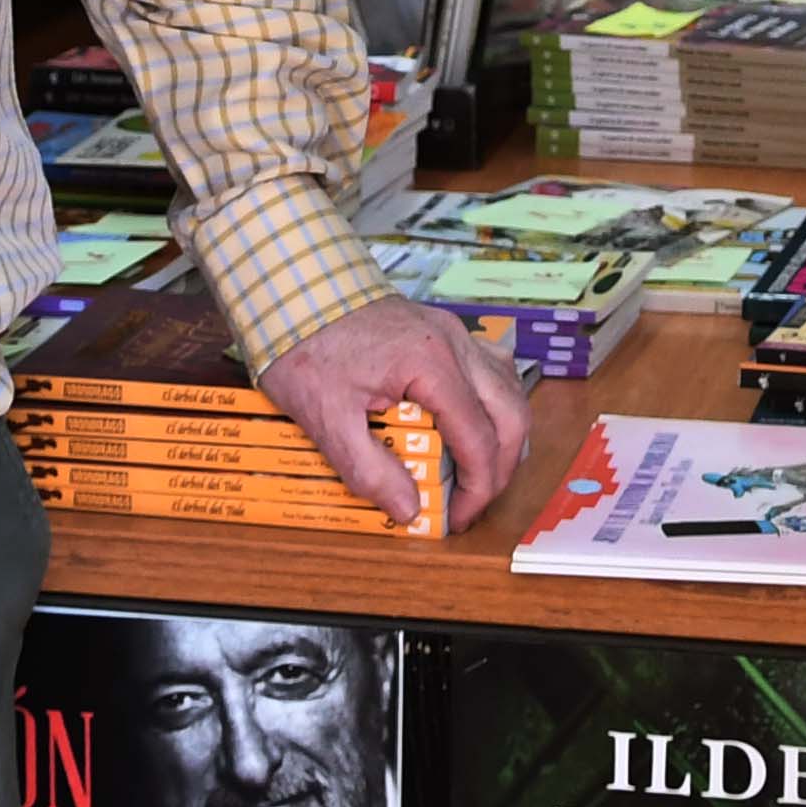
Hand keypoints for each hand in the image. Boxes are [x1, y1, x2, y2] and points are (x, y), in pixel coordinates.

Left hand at [256, 295, 531, 527]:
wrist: (295, 289)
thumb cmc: (306, 345)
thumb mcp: (326, 417)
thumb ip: (369, 468)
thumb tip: (408, 508)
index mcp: (432, 365)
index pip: (478, 438)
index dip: (477, 487)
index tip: (459, 517)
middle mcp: (455, 344)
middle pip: (510, 414)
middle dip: (500, 467)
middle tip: (474, 501)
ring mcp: (454, 333)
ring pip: (510, 389)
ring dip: (502, 434)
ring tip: (477, 471)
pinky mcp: (444, 331)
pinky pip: (492, 369)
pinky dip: (493, 403)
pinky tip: (473, 423)